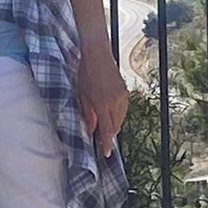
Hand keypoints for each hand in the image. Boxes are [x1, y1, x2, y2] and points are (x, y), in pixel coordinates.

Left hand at [74, 37, 133, 153]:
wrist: (98, 55)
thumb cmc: (86, 73)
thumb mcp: (82, 95)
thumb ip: (88, 114)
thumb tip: (92, 129)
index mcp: (103, 104)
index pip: (107, 130)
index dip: (107, 143)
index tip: (106, 153)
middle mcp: (115, 102)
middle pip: (116, 126)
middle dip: (109, 133)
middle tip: (100, 137)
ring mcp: (122, 97)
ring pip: (120, 118)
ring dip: (113, 123)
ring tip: (103, 123)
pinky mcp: (125, 92)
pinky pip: (122, 109)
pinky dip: (116, 114)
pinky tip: (109, 112)